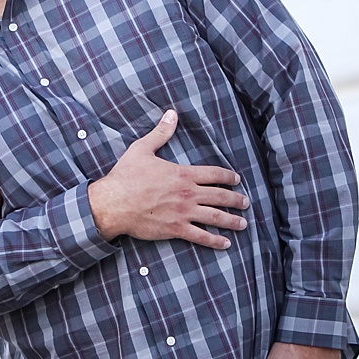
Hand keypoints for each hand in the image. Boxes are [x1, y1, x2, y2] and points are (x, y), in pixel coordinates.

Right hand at [87, 110, 248, 248]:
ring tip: (243, 223)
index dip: (228, 176)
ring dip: (232, 221)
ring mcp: (184, 213)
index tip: (237, 179)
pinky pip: (201, 236)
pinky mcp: (176, 229)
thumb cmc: (125, 177)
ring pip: (216, 217)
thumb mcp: (142, 149)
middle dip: (236, 199)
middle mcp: (188, 194)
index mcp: (182, 174)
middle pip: (220, 196)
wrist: (113, 203)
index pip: (214, 174)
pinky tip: (226, 243)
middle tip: (245, 202)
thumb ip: (161, 133)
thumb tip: (171, 114)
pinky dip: (215, 241)